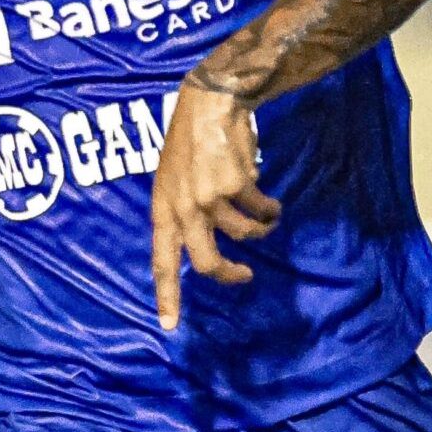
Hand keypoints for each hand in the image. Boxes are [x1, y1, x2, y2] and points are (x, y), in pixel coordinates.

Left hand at [151, 80, 282, 324]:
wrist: (209, 104)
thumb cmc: (189, 141)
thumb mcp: (171, 178)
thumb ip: (180, 211)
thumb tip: (195, 245)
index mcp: (162, 207)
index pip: (161, 259)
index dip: (166, 294)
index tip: (169, 326)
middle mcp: (182, 207)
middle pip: (206, 261)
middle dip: (229, 274)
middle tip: (244, 275)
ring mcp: (209, 197)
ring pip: (244, 234)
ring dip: (260, 228)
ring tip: (266, 217)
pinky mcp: (235, 186)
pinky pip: (260, 210)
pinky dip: (270, 208)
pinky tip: (270, 200)